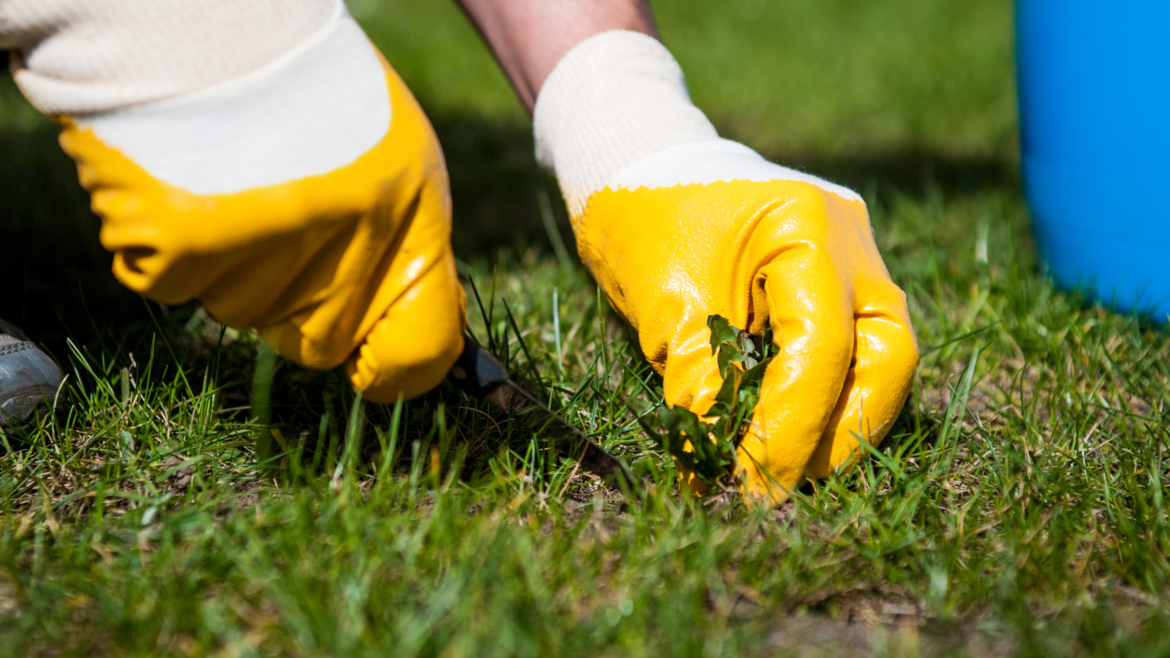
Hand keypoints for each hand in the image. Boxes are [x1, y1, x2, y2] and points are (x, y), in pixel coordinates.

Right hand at [54, 11, 464, 402]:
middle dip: (305, 304)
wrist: (208, 24)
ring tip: (235, 183)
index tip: (378, 363)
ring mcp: (257, 255)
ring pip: (242, 315)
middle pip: (318, 346)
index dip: (397, 370)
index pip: (417, 354)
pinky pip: (175, 287)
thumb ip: (413, 251)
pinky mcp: (178, 252)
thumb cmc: (316, 92)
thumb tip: (419, 345)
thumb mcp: (400, 161)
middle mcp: (337, 249)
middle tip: (285, 226)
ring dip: (236, 266)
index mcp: (405, 221)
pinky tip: (186, 185)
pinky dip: (173, 248)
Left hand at [574, 139, 917, 503]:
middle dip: (844, 431)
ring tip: (787, 466)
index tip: (752, 484)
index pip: (821, 349)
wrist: (636, 162)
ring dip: (841, 418)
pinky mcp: (840, 271)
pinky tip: (790, 426)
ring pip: (880, 353)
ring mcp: (853, 252)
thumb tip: (714, 475)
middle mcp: (850, 238)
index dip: (790, 428)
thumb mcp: (664, 307)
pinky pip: (853, 339)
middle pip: (886, 354)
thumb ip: (701, 388)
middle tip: (786, 484)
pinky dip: (827, 389)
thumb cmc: (641, 218)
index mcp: (807, 227)